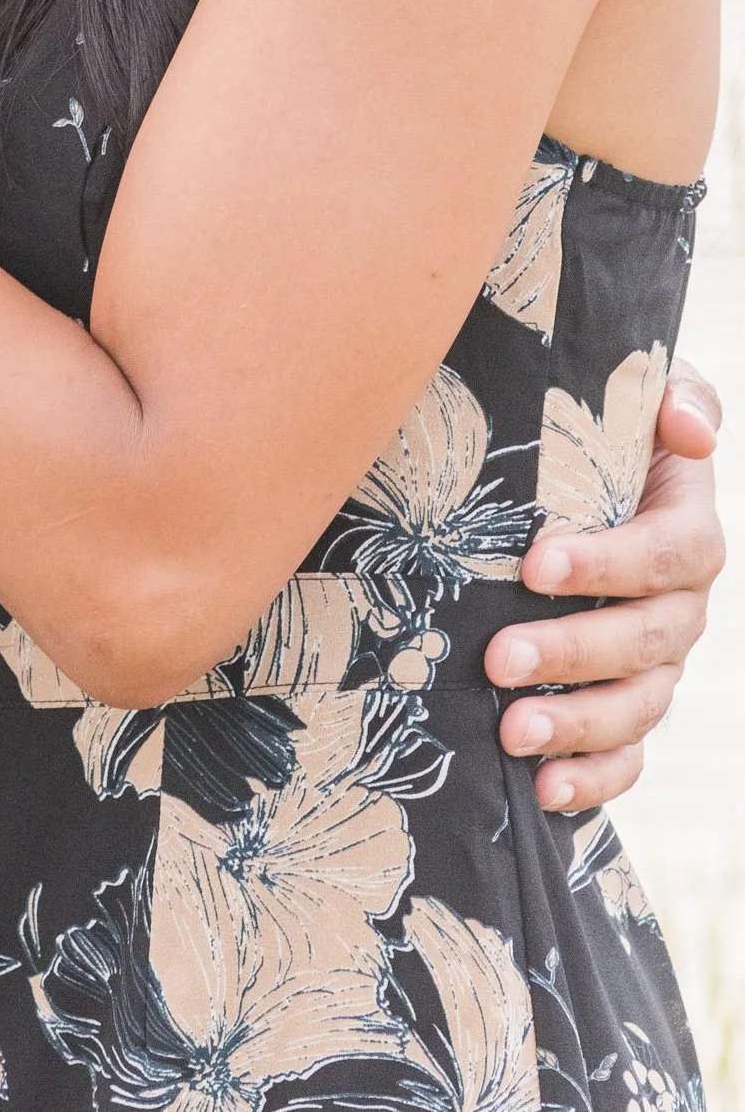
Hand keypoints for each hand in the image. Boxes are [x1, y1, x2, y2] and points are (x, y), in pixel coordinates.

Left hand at [486, 362, 724, 811]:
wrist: (592, 483)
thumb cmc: (607, 434)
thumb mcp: (641, 398)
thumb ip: (674, 400)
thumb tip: (690, 429)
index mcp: (688, 533)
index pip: (663, 554)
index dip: (606, 564)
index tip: (532, 566)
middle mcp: (683, 607)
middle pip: (644, 641)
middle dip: (571, 654)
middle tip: (498, 659)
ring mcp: (660, 664)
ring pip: (636, 707)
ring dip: (576, 725)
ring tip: (511, 732)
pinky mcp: (631, 706)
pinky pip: (629, 758)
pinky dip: (595, 780)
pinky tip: (545, 790)